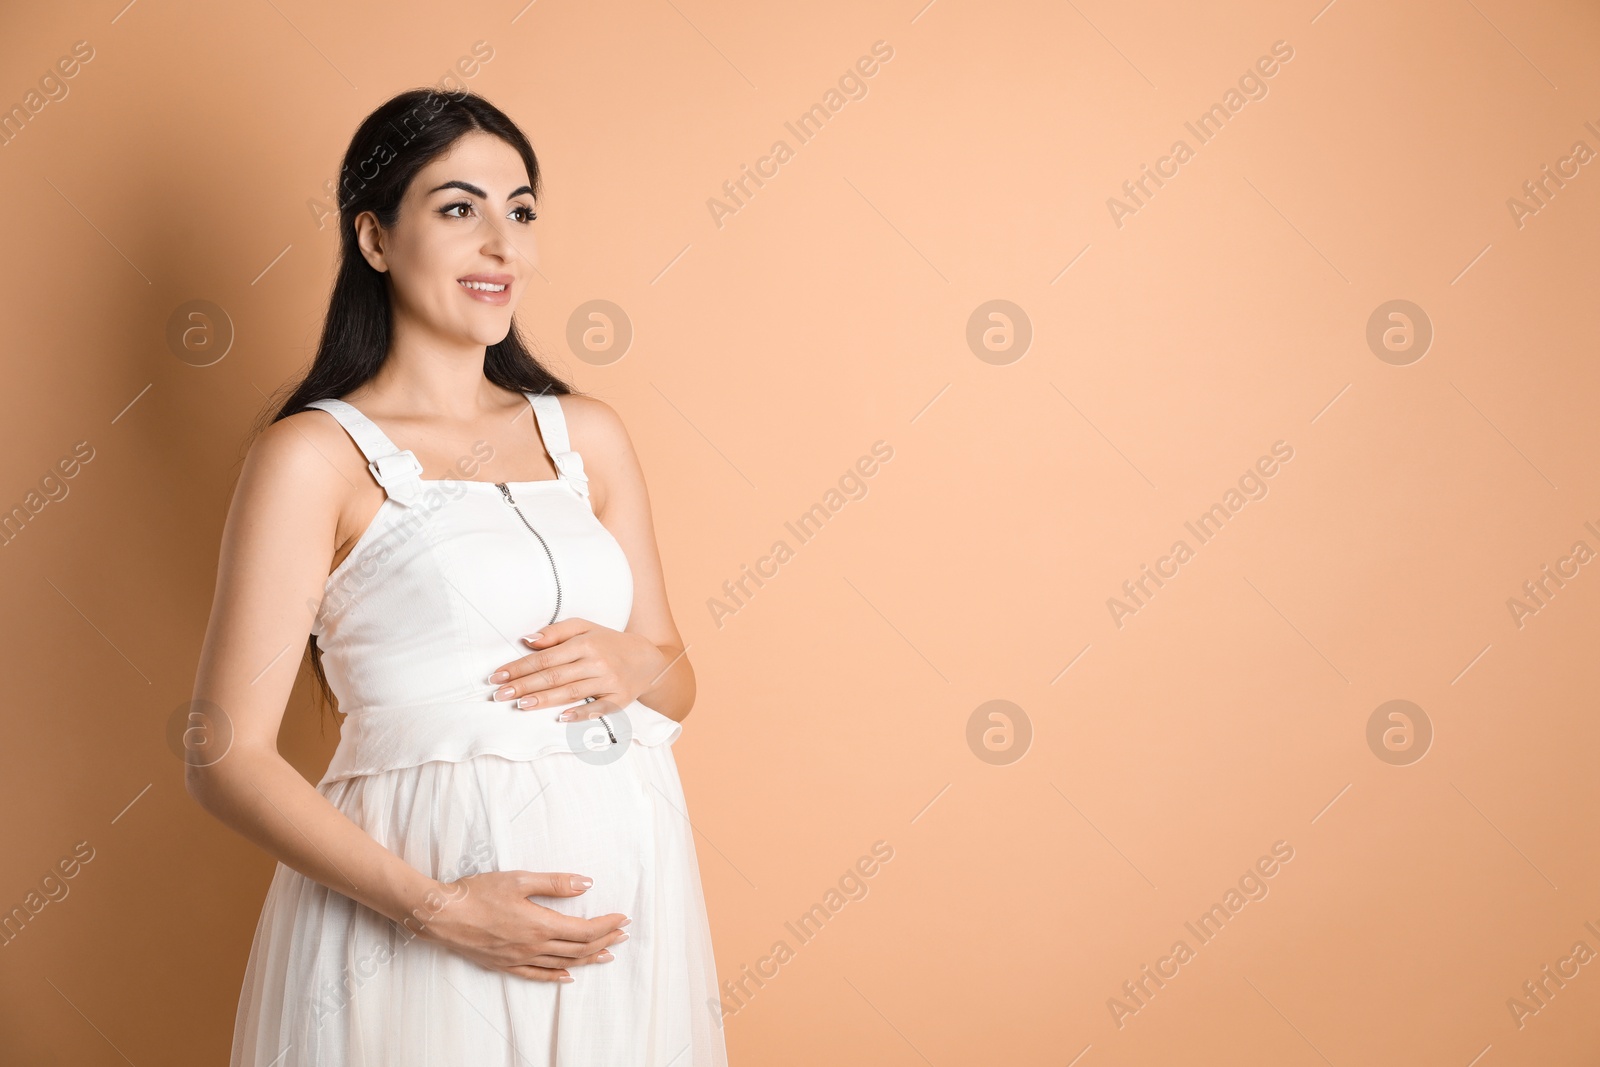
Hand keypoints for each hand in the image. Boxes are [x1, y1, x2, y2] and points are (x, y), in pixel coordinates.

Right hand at [416, 870, 631, 981]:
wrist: (442, 916)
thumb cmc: (478, 893)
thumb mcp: (519, 880)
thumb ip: (555, 883)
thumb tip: (587, 883)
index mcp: (540, 924)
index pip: (584, 930)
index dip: (607, 925)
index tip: (623, 918)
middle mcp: (533, 946)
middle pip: (578, 949)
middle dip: (604, 941)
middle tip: (622, 935)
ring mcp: (519, 959)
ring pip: (562, 963)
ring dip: (588, 959)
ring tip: (606, 954)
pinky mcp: (505, 965)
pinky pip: (537, 975)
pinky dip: (556, 976)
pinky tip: (568, 976)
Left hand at [487, 618, 668, 720]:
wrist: (648, 659)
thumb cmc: (609, 642)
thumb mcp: (585, 627)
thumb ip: (556, 632)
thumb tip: (528, 640)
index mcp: (586, 643)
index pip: (546, 657)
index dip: (520, 667)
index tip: (498, 676)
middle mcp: (597, 662)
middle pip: (554, 676)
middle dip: (524, 686)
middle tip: (500, 695)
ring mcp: (609, 682)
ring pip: (571, 692)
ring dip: (544, 700)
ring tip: (521, 705)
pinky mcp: (619, 700)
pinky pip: (597, 709)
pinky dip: (580, 714)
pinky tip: (561, 719)